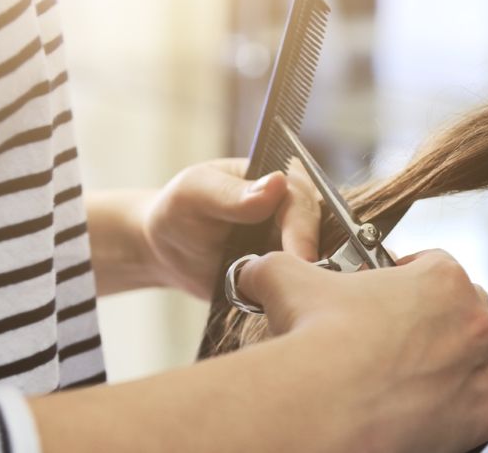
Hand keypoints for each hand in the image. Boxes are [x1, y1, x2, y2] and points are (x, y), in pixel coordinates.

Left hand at [143, 158, 319, 297]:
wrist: (167, 250)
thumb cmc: (179, 210)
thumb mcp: (196, 193)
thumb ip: (233, 193)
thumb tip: (276, 184)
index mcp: (280, 179)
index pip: (303, 202)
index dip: (304, 231)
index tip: (301, 259)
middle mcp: (295, 210)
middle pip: (320, 235)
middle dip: (309, 260)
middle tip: (299, 289)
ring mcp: (295, 243)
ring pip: (318, 262)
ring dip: (306, 281)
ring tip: (294, 301)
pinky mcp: (290, 272)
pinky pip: (303, 285)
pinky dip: (296, 296)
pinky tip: (285, 307)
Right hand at [237, 249, 487, 452]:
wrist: (323, 404)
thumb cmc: (315, 335)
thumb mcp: (288, 280)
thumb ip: (277, 265)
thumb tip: (253, 268)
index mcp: (440, 277)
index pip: (435, 264)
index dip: (407, 275)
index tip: (384, 291)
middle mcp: (471, 319)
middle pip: (467, 308)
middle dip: (437, 316)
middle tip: (397, 334)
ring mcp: (480, 368)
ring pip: (485, 355)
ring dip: (460, 360)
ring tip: (421, 372)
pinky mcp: (480, 416)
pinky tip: (471, 399)